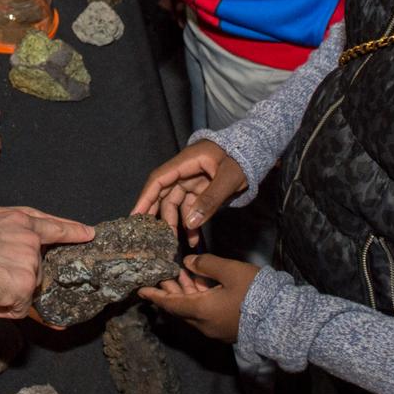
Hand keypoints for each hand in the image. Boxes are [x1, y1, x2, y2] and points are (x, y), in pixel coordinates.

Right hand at [0, 210, 92, 319]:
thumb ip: (5, 242)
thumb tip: (13, 268)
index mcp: (18, 220)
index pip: (53, 226)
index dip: (72, 231)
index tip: (89, 234)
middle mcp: (29, 239)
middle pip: (35, 273)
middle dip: (14, 282)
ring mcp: (30, 262)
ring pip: (26, 293)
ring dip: (5, 296)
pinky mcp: (24, 285)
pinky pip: (17, 310)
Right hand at [131, 139, 246, 246]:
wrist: (258, 150)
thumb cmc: (244, 158)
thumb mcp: (230, 177)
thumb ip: (210, 200)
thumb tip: (189, 224)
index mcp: (187, 161)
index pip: (159, 179)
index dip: (145, 197)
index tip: (135, 216)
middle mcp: (185, 170)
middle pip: (164, 193)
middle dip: (157, 214)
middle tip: (150, 236)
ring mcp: (193, 180)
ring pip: (177, 203)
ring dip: (177, 223)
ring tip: (177, 243)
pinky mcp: (202, 189)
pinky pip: (191, 207)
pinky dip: (191, 222)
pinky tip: (194, 239)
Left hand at [138, 253, 259, 342]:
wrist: (282, 318)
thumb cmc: (254, 293)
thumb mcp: (230, 271)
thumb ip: (206, 265)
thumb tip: (188, 262)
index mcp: (201, 311)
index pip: (170, 304)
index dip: (155, 295)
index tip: (140, 290)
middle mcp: (204, 323)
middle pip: (179, 307)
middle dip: (169, 290)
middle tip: (159, 274)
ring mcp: (215, 328)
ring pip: (193, 308)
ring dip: (185, 291)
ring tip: (178, 272)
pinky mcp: (226, 327)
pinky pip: (204, 312)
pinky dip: (197, 297)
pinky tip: (199, 281)